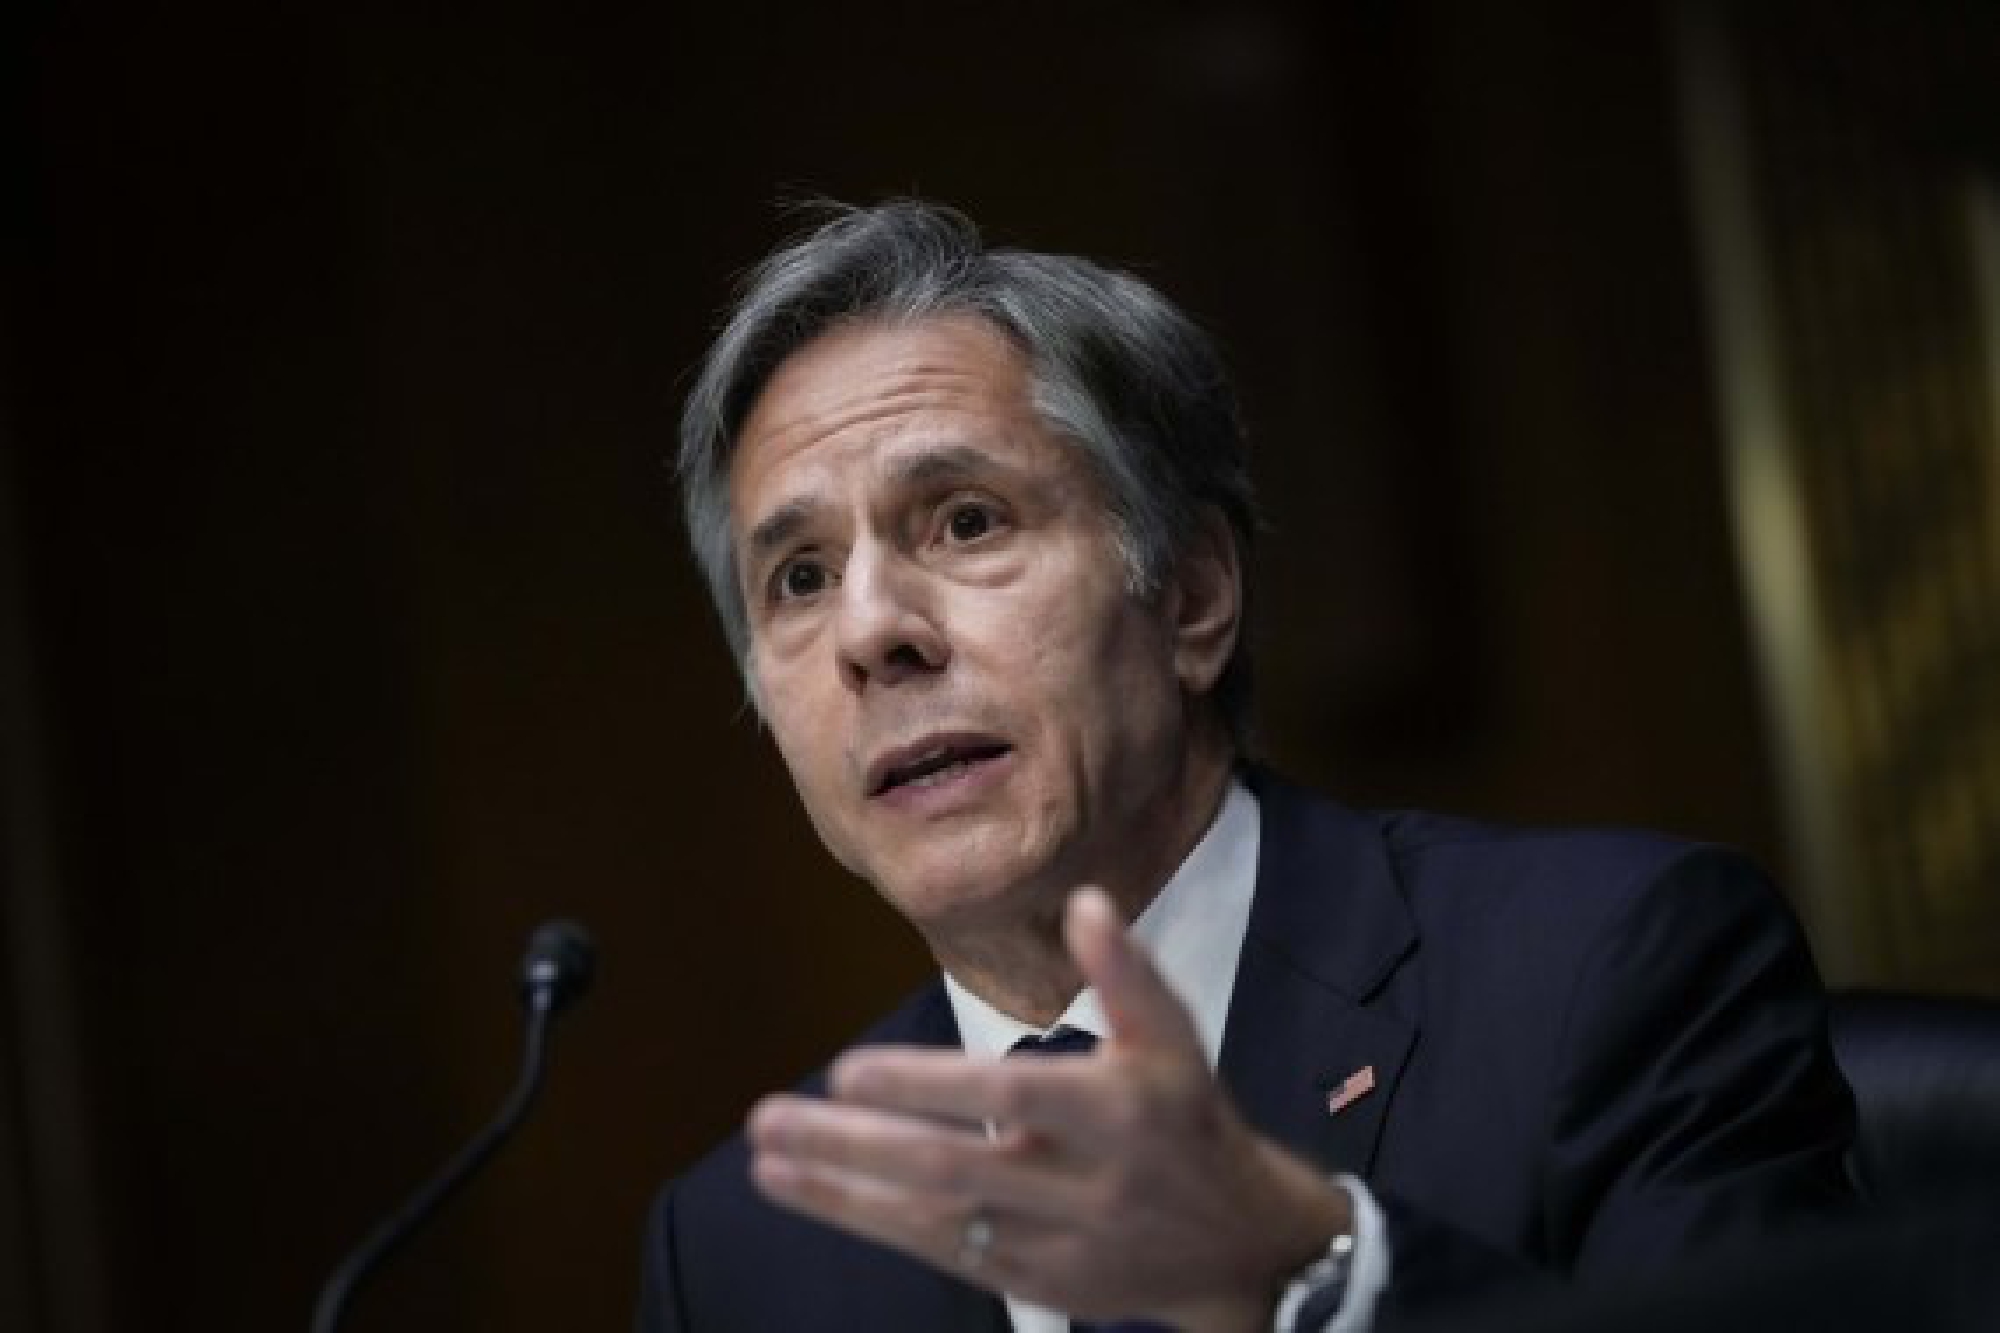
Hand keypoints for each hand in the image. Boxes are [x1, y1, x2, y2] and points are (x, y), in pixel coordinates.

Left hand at [747, 888, 1350, 1331]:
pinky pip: (948, 1254)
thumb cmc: (1189, 1119)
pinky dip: (879, 1224)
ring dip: (844, 1194)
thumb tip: (1087, 901)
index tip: (846, 1071)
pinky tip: (820, 1194)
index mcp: (1119, 1112)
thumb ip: (1126, 973)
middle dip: (854, 1149)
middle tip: (771, 1121)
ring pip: (936, 1222)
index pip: (1008, 1099)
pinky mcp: (1039, 1283)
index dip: (926, 1087)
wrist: (1243, 1244)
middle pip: (952, 1169)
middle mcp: (1085, 1183)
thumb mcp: (1175, 1040)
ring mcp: (1058, 1242)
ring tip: (767, 1162)